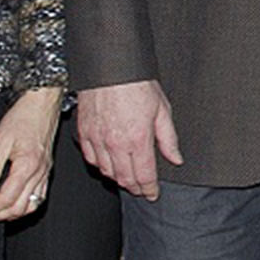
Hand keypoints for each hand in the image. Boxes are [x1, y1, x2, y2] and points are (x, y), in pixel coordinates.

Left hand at [0, 86, 65, 220]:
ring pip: (31, 206)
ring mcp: (45, 174)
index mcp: (26, 166)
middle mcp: (38, 173)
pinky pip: (39, 197)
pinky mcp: (46, 171)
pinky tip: (14, 204)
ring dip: (11, 214)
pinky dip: (25, 206)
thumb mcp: (0, 140)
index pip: (5, 198)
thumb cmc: (23, 118)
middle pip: (18, 207)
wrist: (41, 106)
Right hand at [76, 79, 183, 199]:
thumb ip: (168, 139)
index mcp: (138, 140)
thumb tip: (175, 158)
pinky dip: (99, 165)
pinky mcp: (84, 131)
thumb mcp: (162, 110)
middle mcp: (115, 143)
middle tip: (141, 189)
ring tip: (127, 178)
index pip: (144, 176)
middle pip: (125, 178)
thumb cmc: (136, 83)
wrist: (110, 66)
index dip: (149, 189)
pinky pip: (90, 157)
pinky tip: (107, 163)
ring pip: (106, 171)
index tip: (152, 193)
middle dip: (134, 187)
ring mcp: (97, 138)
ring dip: (118, 178)